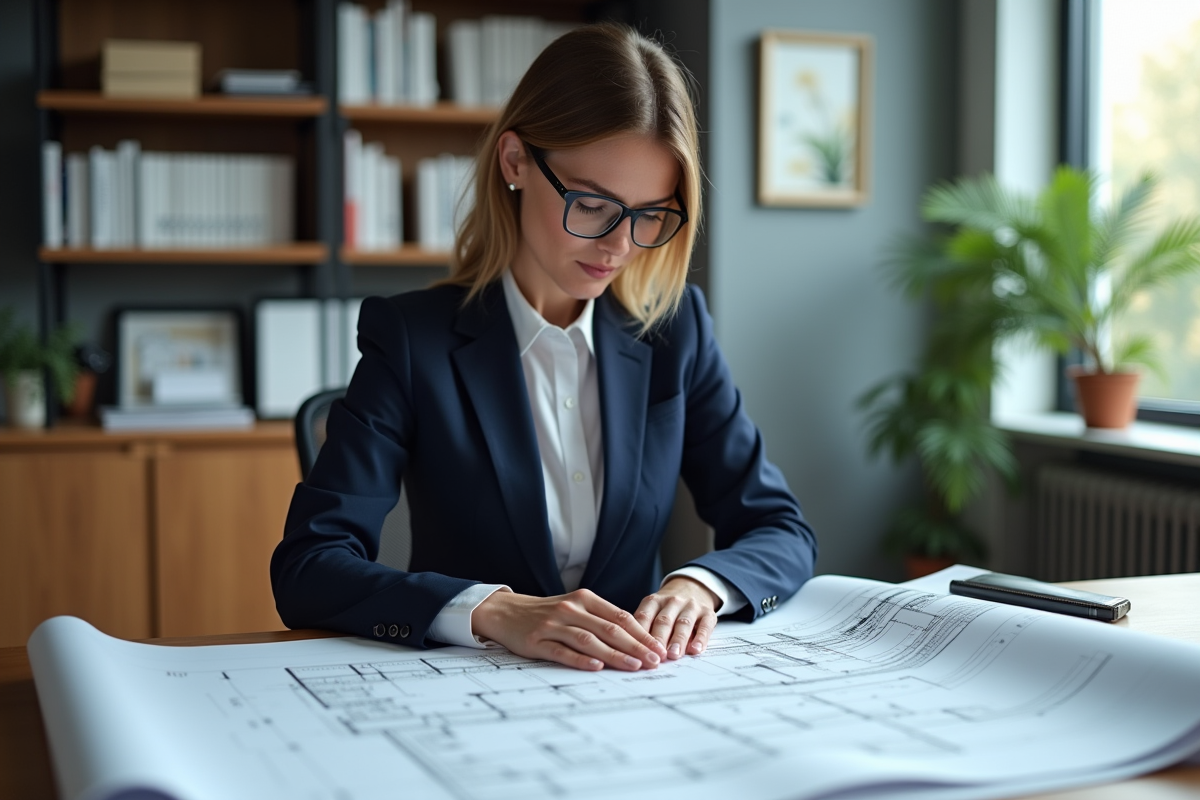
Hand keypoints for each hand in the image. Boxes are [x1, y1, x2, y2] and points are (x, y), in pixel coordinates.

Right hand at [472, 589, 666, 671]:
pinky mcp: (537, 641)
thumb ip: (600, 619)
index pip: (620, 616)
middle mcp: (571, 610)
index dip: (642, 634)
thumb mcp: (575, 608)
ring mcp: (553, 625)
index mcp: (584, 599)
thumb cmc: (547, 614)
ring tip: (634, 666)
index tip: (659, 649)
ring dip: (615, 655)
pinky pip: (562, 651)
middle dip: (636, 646)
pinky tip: (596, 667)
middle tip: (655, 661)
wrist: (506, 611)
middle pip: (610, 629)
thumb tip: (635, 639)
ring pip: (590, 640)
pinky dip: (580, 659)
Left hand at [634, 577, 719, 659]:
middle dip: (659, 639)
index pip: (645, 616)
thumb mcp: (653, 610)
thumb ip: (645, 626)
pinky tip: (696, 650)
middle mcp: (672, 601)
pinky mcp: (708, 613)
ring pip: (683, 624)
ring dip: (678, 640)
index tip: (639, 650)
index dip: (641, 634)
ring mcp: (691, 606)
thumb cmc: (667, 608)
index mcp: (654, 601)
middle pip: (664, 621)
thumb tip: (636, 652)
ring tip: (674, 655)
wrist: (693, 588)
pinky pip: (704, 626)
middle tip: (657, 656)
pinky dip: (700, 638)